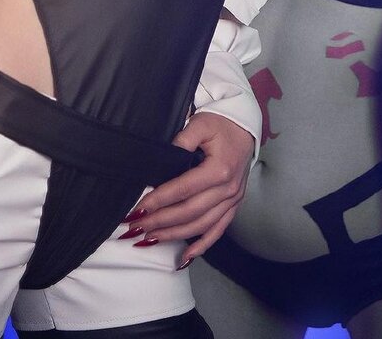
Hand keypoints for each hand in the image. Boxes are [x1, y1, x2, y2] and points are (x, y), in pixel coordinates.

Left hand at [119, 112, 254, 267]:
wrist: (245, 126)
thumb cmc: (221, 124)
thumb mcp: (199, 124)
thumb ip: (181, 141)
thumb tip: (160, 161)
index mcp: (219, 169)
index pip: (183, 190)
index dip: (159, 200)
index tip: (138, 209)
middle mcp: (228, 189)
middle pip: (189, 212)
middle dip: (160, 222)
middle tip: (135, 228)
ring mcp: (233, 200)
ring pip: (201, 225)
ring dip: (174, 235)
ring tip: (149, 239)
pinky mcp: (234, 205)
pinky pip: (218, 230)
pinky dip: (202, 246)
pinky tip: (185, 257)